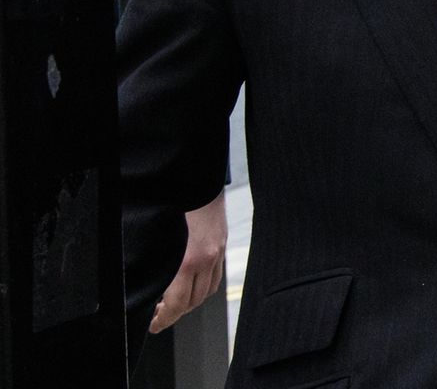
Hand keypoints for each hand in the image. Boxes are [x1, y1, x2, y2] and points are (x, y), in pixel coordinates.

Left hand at [150, 191, 227, 333]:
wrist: (197, 182)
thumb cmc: (174, 206)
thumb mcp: (158, 239)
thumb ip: (155, 264)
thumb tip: (145, 284)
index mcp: (188, 261)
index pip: (177, 304)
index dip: (164, 319)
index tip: (154, 324)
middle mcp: (206, 260)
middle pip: (193, 302)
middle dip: (174, 313)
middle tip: (158, 314)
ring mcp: (217, 253)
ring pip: (207, 293)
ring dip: (190, 302)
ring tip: (173, 301)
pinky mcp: (222, 246)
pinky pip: (215, 278)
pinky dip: (203, 287)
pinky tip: (191, 285)